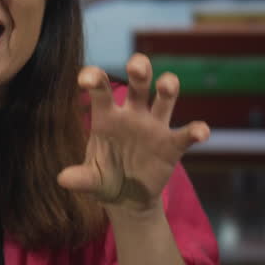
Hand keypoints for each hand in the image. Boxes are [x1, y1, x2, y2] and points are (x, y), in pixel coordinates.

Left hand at [57, 54, 209, 215]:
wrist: (127, 199)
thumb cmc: (104, 180)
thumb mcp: (91, 180)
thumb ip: (80, 178)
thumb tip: (63, 179)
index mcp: (107, 117)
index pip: (101, 91)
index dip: (94, 78)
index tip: (86, 77)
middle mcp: (132, 114)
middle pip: (138, 83)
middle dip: (139, 69)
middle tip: (136, 65)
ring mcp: (154, 126)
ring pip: (164, 98)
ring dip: (168, 86)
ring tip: (166, 84)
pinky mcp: (172, 144)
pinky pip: (186, 133)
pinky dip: (196, 130)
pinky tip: (200, 132)